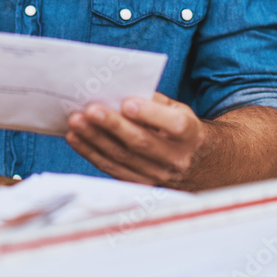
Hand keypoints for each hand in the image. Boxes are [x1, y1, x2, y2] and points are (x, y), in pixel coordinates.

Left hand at [66, 92, 211, 188]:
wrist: (200, 165)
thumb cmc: (182, 129)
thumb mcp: (179, 110)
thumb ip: (154, 102)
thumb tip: (120, 92)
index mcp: (190, 134)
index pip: (173, 125)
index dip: (149, 114)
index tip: (126, 103)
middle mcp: (176, 158)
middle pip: (141, 143)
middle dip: (112, 126)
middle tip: (89, 110)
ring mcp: (159, 176)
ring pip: (123, 158)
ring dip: (95, 140)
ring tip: (75, 123)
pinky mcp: (143, 185)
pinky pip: (113, 170)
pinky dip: (92, 154)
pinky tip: (77, 139)